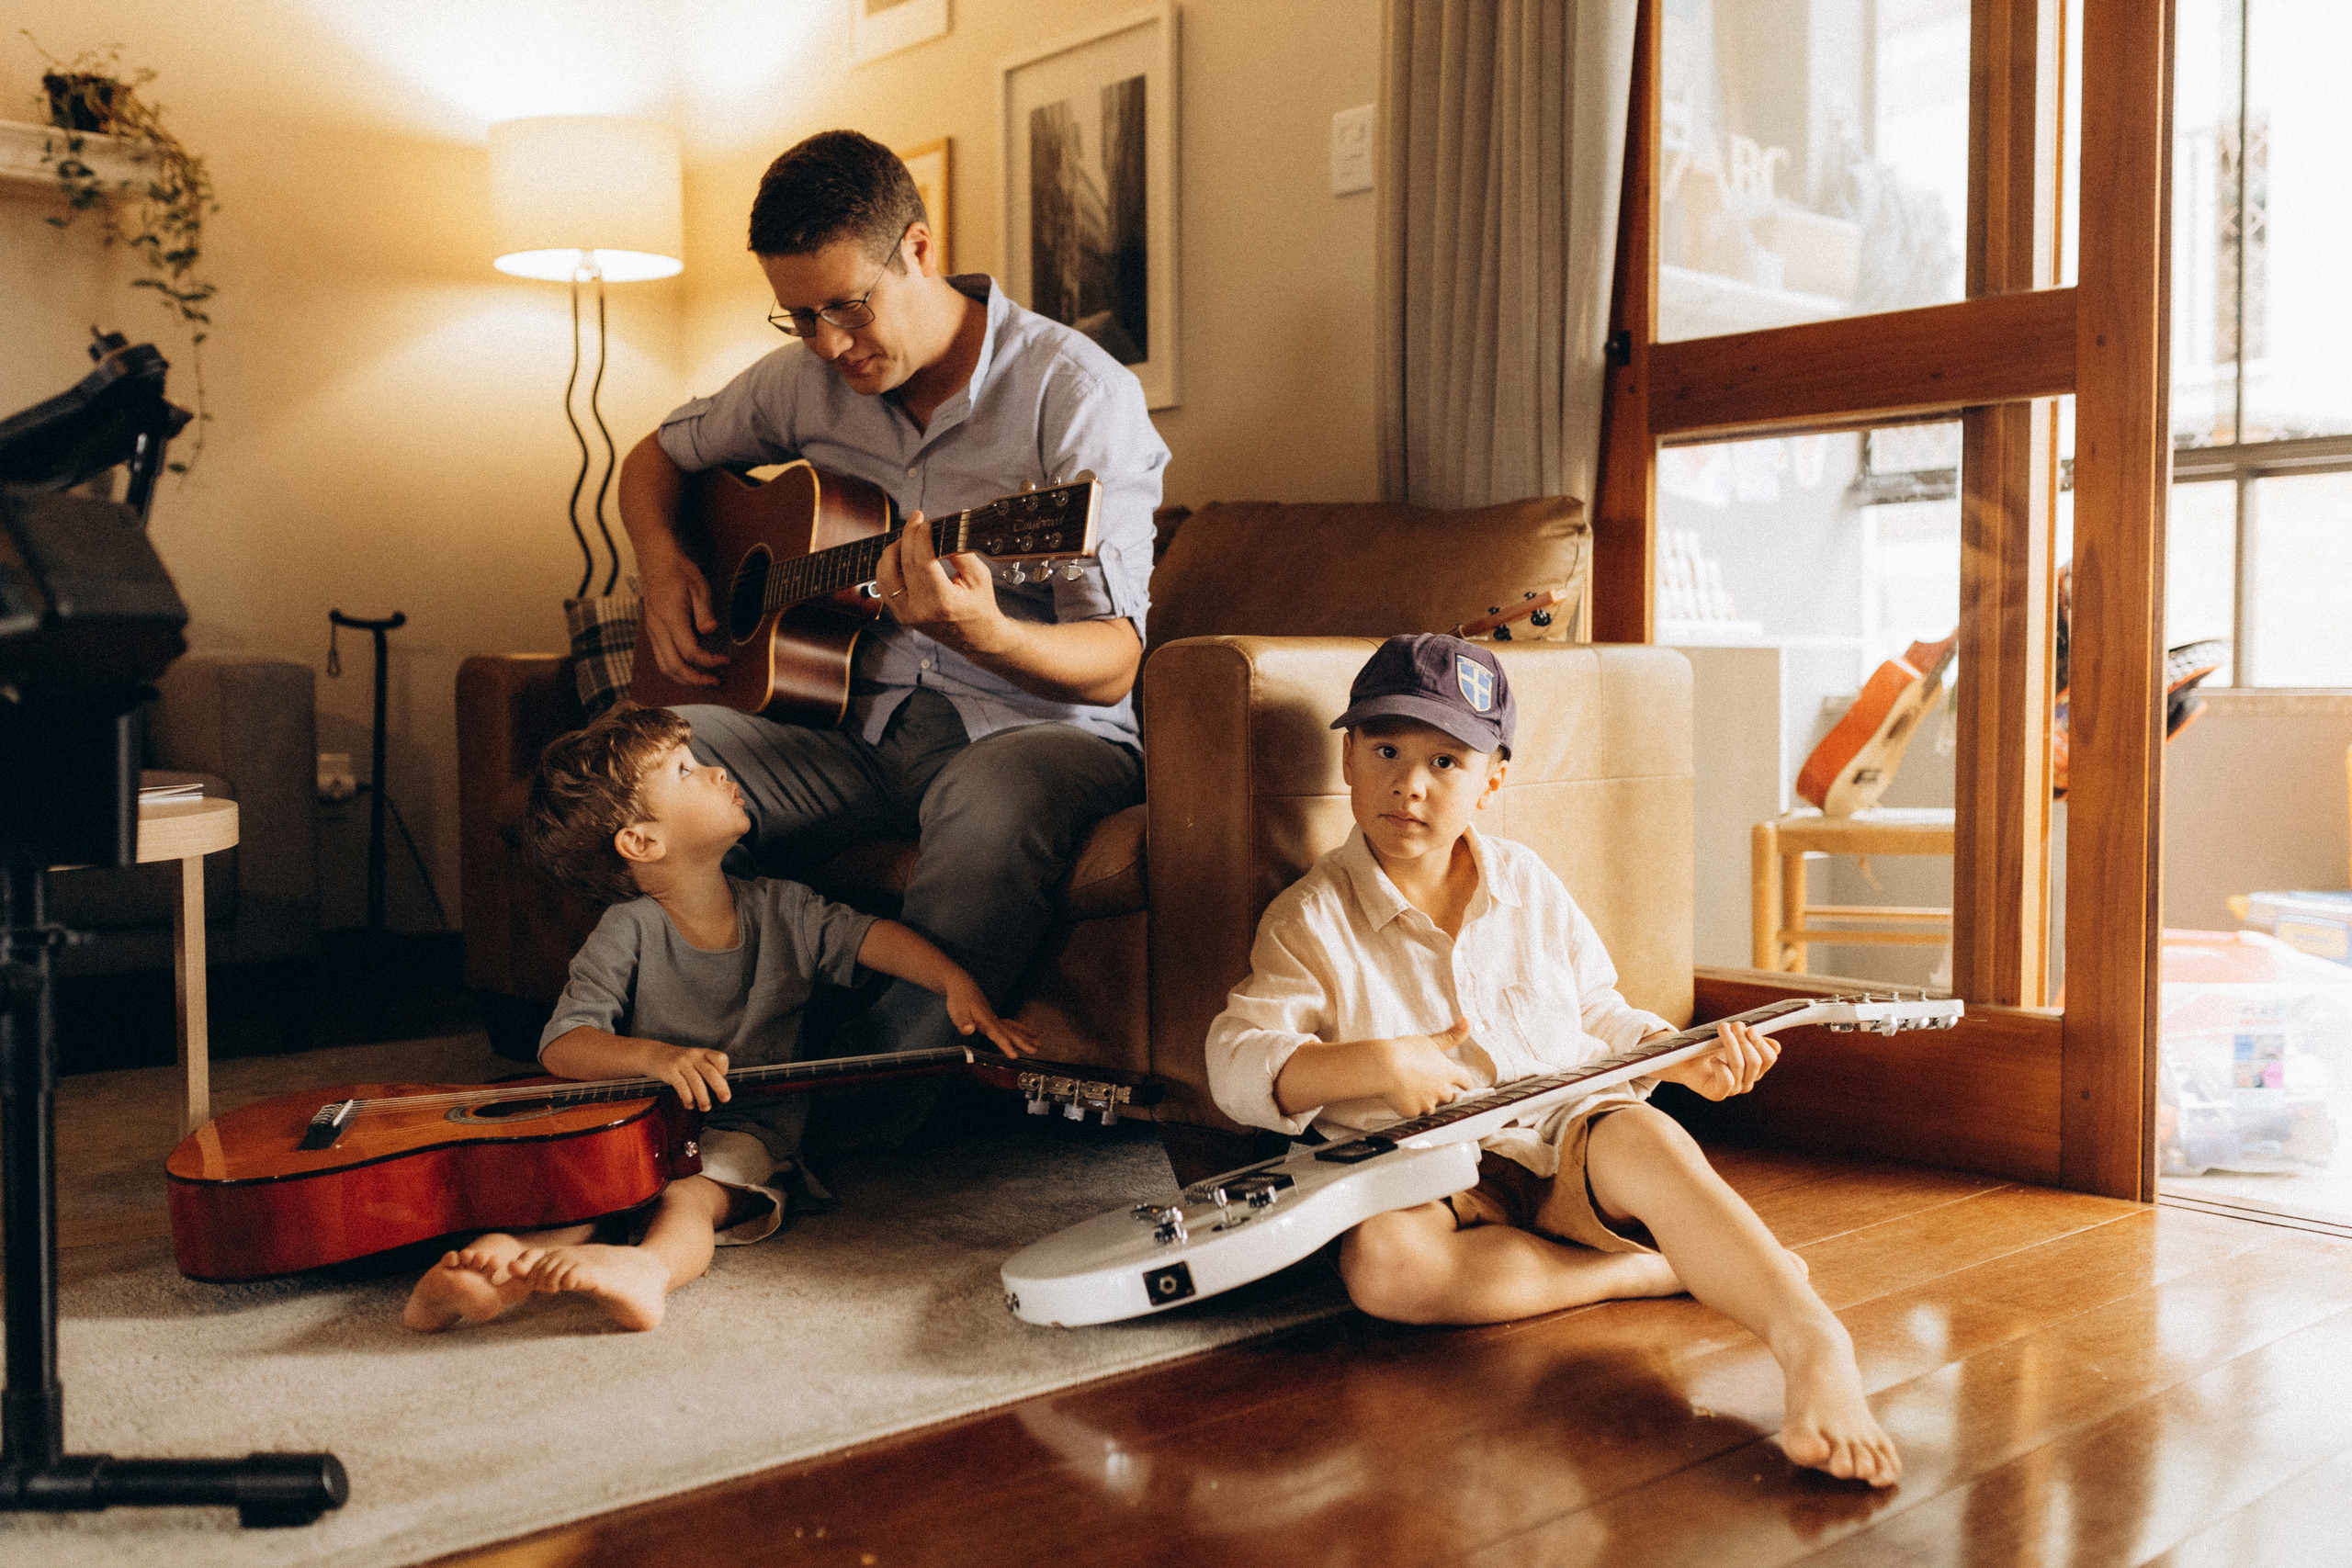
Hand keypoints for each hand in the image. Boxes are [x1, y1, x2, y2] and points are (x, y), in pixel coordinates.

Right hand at [629, 1039, 731, 1110]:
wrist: (654, 1054)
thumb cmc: (680, 1062)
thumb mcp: (695, 1060)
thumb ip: (706, 1071)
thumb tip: (720, 1091)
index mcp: (703, 1053)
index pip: (720, 1058)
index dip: (724, 1070)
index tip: (722, 1079)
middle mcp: (694, 1055)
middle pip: (710, 1071)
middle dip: (719, 1086)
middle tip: (725, 1099)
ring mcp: (681, 1062)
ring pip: (695, 1081)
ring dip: (702, 1097)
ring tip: (705, 1107)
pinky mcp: (670, 1070)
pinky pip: (681, 1086)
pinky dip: (687, 1098)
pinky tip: (690, 1105)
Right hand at [639, 553, 725, 685]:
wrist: (656, 561)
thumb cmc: (679, 572)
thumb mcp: (698, 587)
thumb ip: (704, 611)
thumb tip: (710, 630)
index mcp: (671, 618)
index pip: (689, 651)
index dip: (709, 661)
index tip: (725, 660)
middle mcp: (658, 628)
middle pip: (673, 667)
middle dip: (695, 679)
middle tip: (714, 681)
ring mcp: (652, 631)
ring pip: (664, 666)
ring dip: (683, 679)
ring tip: (703, 680)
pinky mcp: (652, 631)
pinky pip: (660, 658)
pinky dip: (675, 669)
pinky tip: (689, 669)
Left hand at [875, 510, 1014, 656]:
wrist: (976, 638)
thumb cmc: (980, 607)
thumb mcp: (979, 578)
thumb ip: (961, 553)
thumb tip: (943, 530)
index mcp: (942, 602)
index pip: (923, 561)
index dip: (921, 536)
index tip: (925, 521)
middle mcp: (920, 610)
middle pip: (903, 563)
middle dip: (908, 535)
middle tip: (916, 519)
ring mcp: (906, 614)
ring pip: (885, 574)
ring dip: (893, 550)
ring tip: (908, 538)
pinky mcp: (900, 614)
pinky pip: (884, 585)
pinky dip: (888, 566)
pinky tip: (900, 554)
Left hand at [943, 973, 1041, 1057]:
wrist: (961, 985)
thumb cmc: (959, 999)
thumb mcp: (957, 1012)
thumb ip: (963, 1022)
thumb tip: (969, 1030)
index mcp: (986, 1021)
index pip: (998, 1036)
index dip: (1006, 1046)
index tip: (1014, 1056)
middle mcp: (993, 1019)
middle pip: (1011, 1033)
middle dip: (1023, 1042)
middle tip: (1035, 1050)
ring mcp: (995, 1018)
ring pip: (1013, 1028)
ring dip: (1025, 1036)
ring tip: (1038, 1042)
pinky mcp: (993, 1017)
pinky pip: (1010, 1025)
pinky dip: (1019, 1029)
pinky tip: (1026, 1033)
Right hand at [1371, 1018, 1481, 1117]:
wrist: (1384, 1067)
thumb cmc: (1405, 1052)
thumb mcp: (1430, 1041)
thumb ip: (1451, 1036)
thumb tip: (1467, 1022)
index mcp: (1448, 1072)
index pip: (1466, 1081)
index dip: (1466, 1083)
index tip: (1466, 1086)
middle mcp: (1442, 1090)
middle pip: (1450, 1097)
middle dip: (1442, 1093)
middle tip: (1428, 1085)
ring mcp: (1428, 1103)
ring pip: (1431, 1106)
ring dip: (1425, 1101)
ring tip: (1411, 1089)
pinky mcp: (1414, 1112)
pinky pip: (1414, 1112)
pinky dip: (1409, 1106)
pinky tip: (1400, 1096)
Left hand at [1657, 1020, 1778, 1101]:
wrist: (1684, 1058)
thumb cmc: (1710, 1047)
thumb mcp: (1733, 1039)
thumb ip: (1753, 1039)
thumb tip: (1777, 1047)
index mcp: (1755, 1069)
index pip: (1769, 1058)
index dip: (1761, 1043)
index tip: (1750, 1028)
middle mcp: (1747, 1081)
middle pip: (1755, 1061)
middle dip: (1745, 1041)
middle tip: (1734, 1025)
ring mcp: (1733, 1090)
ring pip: (1739, 1066)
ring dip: (1730, 1044)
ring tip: (1722, 1029)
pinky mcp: (1717, 1094)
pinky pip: (1727, 1081)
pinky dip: (1721, 1067)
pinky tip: (1713, 1059)